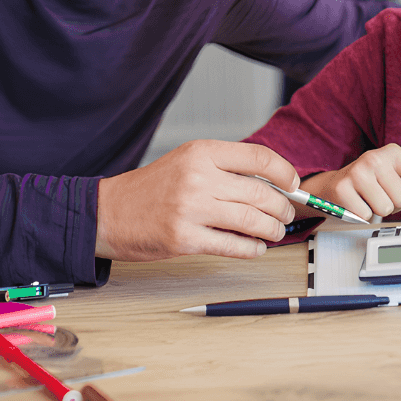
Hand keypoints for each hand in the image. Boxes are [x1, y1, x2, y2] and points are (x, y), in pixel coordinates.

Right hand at [95, 140, 299, 261]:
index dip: (284, 172)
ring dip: (271, 230)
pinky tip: (257, 248)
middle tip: (286, 214)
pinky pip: (231, 245)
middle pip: (260, 192)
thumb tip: (272, 182)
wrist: (108, 212)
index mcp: (202, 152)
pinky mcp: (184, 239)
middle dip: (281, 207)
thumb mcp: (188, 160)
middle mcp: (198, 177)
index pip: (259, 157)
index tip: (292, 184)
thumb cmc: (152, 188)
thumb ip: (225, 167)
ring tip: (275, 232)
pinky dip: (252, 249)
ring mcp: (191, 209)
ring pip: (251, 220)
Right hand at [303, 144, 400, 224]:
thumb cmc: (372, 178)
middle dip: (394, 204)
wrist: (335, 183)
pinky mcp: (343, 187)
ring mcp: (358, 171)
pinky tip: (357, 203)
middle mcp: (376, 157)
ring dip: (378, 210)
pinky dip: (363, 215)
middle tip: (381, 195)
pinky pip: (366, 215)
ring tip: (369, 199)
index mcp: (394, 152)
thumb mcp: (396, 171)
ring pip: (385, 209)